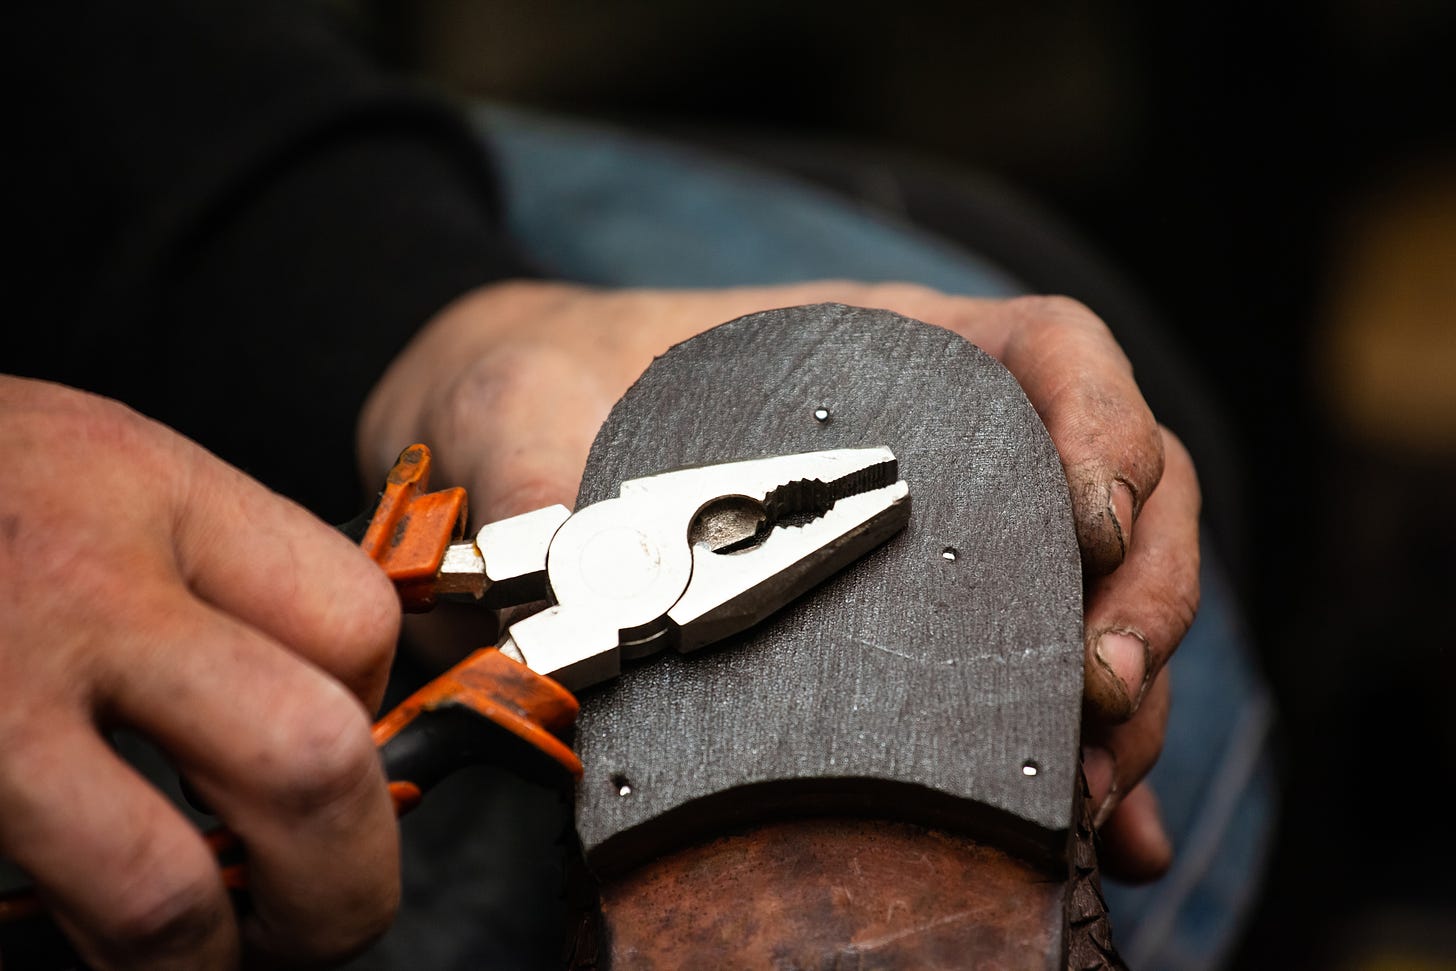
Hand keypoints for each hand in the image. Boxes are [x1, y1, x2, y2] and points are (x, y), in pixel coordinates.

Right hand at [0, 377, 402, 968]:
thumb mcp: (89, 466)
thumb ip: (208, 566)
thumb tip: (337, 699)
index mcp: (145, 492)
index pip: (356, 625)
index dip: (373, 712)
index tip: (345, 750)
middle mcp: (73, 591)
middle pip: (308, 763)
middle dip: (345, 881)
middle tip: (325, 920)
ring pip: (162, 899)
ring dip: (205, 962)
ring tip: (205, 959)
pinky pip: (9, 917)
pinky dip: (65, 954)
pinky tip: (53, 927)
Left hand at [359, 279, 1199, 881]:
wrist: (522, 448)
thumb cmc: (547, 394)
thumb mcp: (521, 401)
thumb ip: (529, 456)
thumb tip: (556, 564)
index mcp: (890, 350)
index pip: (1051, 352)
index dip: (1102, 426)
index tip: (1089, 522)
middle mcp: (947, 442)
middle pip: (1121, 494)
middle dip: (1140, 595)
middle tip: (1097, 695)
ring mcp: (949, 538)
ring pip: (1098, 599)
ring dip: (1126, 697)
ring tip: (1092, 792)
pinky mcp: (927, 628)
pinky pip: (1037, 682)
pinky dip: (1086, 759)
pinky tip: (1101, 839)